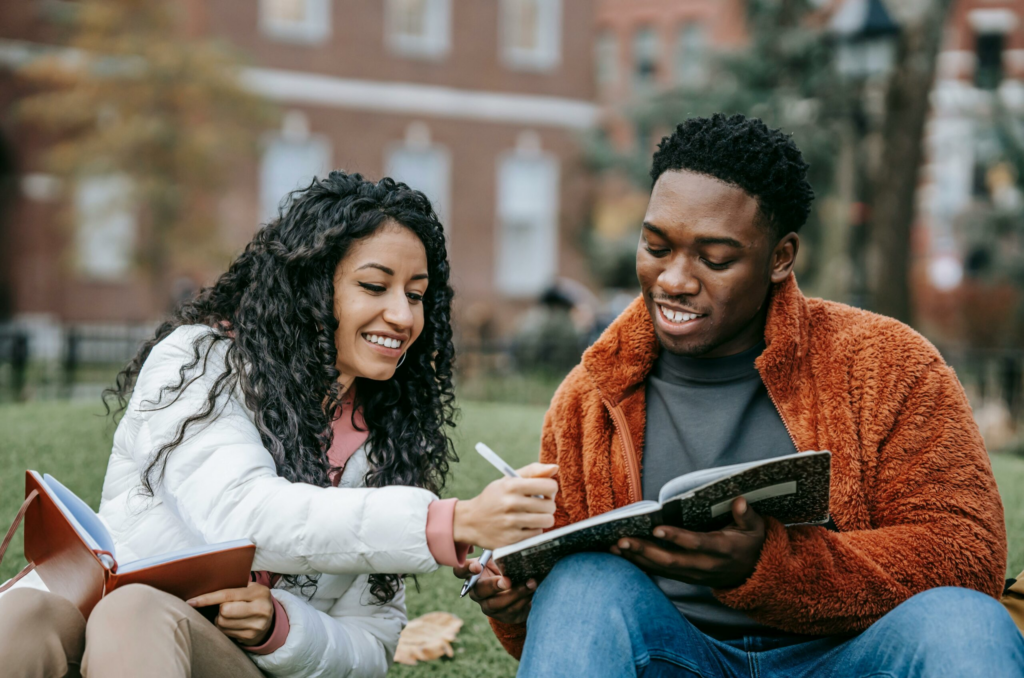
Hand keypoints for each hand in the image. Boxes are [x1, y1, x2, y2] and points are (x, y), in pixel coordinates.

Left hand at [187, 582, 274, 645]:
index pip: (228, 595)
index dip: (208, 598)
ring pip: (223, 623)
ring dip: (220, 619)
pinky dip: (224, 627)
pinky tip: (231, 623)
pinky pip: (225, 633)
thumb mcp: (251, 588)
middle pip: (224, 611)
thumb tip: (206, 586)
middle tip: (224, 606)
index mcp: (259, 593)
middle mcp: (260, 609)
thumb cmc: (254, 599)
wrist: (270, 619)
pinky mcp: (250, 637)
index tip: (191, 601)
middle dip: (219, 609)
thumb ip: (235, 586)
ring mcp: (256, 625)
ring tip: (229, 614)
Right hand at [453, 463, 557, 549]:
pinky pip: (537, 534)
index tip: (544, 491)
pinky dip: (533, 530)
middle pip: (550, 506)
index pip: (549, 486)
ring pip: (547, 521)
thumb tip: (555, 468)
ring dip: (543, 519)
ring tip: (533, 516)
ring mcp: (511, 523)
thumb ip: (532, 471)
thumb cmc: (494, 498)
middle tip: (538, 505)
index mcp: (512, 485)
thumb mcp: (508, 480)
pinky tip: (523, 526)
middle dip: (547, 505)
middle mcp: (511, 503)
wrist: (470, 521)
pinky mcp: (511, 540)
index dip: (550, 489)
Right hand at [453, 557, 535, 624]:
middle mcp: (476, 591)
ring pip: (496, 604)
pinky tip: (532, 590)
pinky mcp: (502, 616)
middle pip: (478, 591)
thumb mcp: (501, 559)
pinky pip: (510, 610)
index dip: (466, 569)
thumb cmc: (507, 568)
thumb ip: (500, 554)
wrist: (519, 589)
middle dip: (493, 586)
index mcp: (473, 574)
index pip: (460, 572)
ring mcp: (487, 606)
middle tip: (507, 580)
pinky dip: (523, 599)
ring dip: (514, 593)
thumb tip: (512, 546)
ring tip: (530, 583)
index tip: (478, 566)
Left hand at [611, 497, 765, 588]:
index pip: (696, 544)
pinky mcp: (686, 577)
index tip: (656, 528)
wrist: (753, 574)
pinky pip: (661, 572)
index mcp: (722, 549)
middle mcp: (705, 565)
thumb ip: (747, 515)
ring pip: (662, 569)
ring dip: (637, 558)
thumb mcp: (756, 529)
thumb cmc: (751, 544)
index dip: (676, 537)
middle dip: (645, 550)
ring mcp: (694, 574)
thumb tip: (739, 501)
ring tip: (614, 547)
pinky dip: (641, 564)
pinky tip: (622, 555)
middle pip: (671, 561)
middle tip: (622, 540)